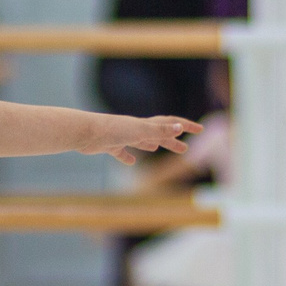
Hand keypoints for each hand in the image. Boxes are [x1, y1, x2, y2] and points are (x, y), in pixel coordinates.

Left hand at [83, 114, 200, 164]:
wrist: (85, 133)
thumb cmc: (112, 130)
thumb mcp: (139, 131)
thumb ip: (158, 130)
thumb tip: (179, 127)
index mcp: (145, 125)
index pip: (170, 123)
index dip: (186, 126)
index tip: (200, 129)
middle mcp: (135, 129)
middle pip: (158, 134)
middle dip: (172, 141)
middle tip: (185, 149)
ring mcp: (122, 137)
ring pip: (141, 141)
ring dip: (152, 144)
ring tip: (159, 148)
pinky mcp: (110, 145)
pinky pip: (121, 151)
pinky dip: (127, 156)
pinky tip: (130, 161)